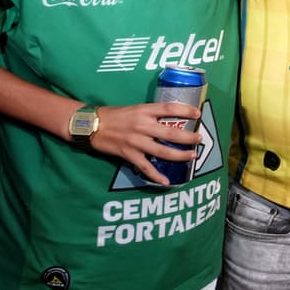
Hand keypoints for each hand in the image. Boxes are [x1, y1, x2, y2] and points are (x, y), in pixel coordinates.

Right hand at [86, 103, 201, 185]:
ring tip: (192, 156)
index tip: (198, 113)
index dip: (186, 110)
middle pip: (171, 133)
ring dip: (179, 155)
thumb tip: (169, 118)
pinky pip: (145, 167)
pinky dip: (156, 175)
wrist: (90, 125)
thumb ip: (150, 114)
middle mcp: (142, 125)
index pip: (169, 108)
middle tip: (199, 139)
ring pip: (163, 151)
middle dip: (188, 138)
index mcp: (144, 110)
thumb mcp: (134, 108)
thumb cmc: (113, 115)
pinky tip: (166, 181)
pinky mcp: (128, 154)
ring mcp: (136, 141)